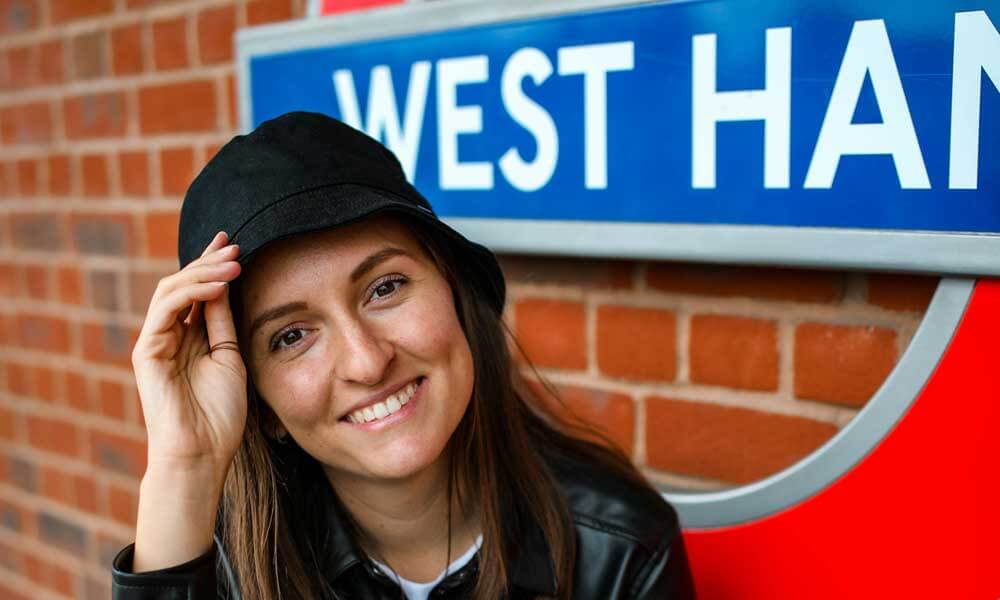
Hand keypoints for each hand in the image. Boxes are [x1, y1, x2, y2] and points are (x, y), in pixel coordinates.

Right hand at [131, 231, 246, 481]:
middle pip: (183, 285)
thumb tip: (225, 285)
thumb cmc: (220, 414)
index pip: (199, 292)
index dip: (212, 265)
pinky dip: (192, 293)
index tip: (233, 244)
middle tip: (234, 245)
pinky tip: (218, 286)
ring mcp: (156, 342)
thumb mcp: (230, 357)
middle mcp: (170, 336)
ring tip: (233, 263)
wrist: (201, 451)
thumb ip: (223, 322)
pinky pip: (166, 310)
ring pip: (172, 290)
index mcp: (190, 338)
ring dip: (203, 272)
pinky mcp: (147, 351)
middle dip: (209, 261)